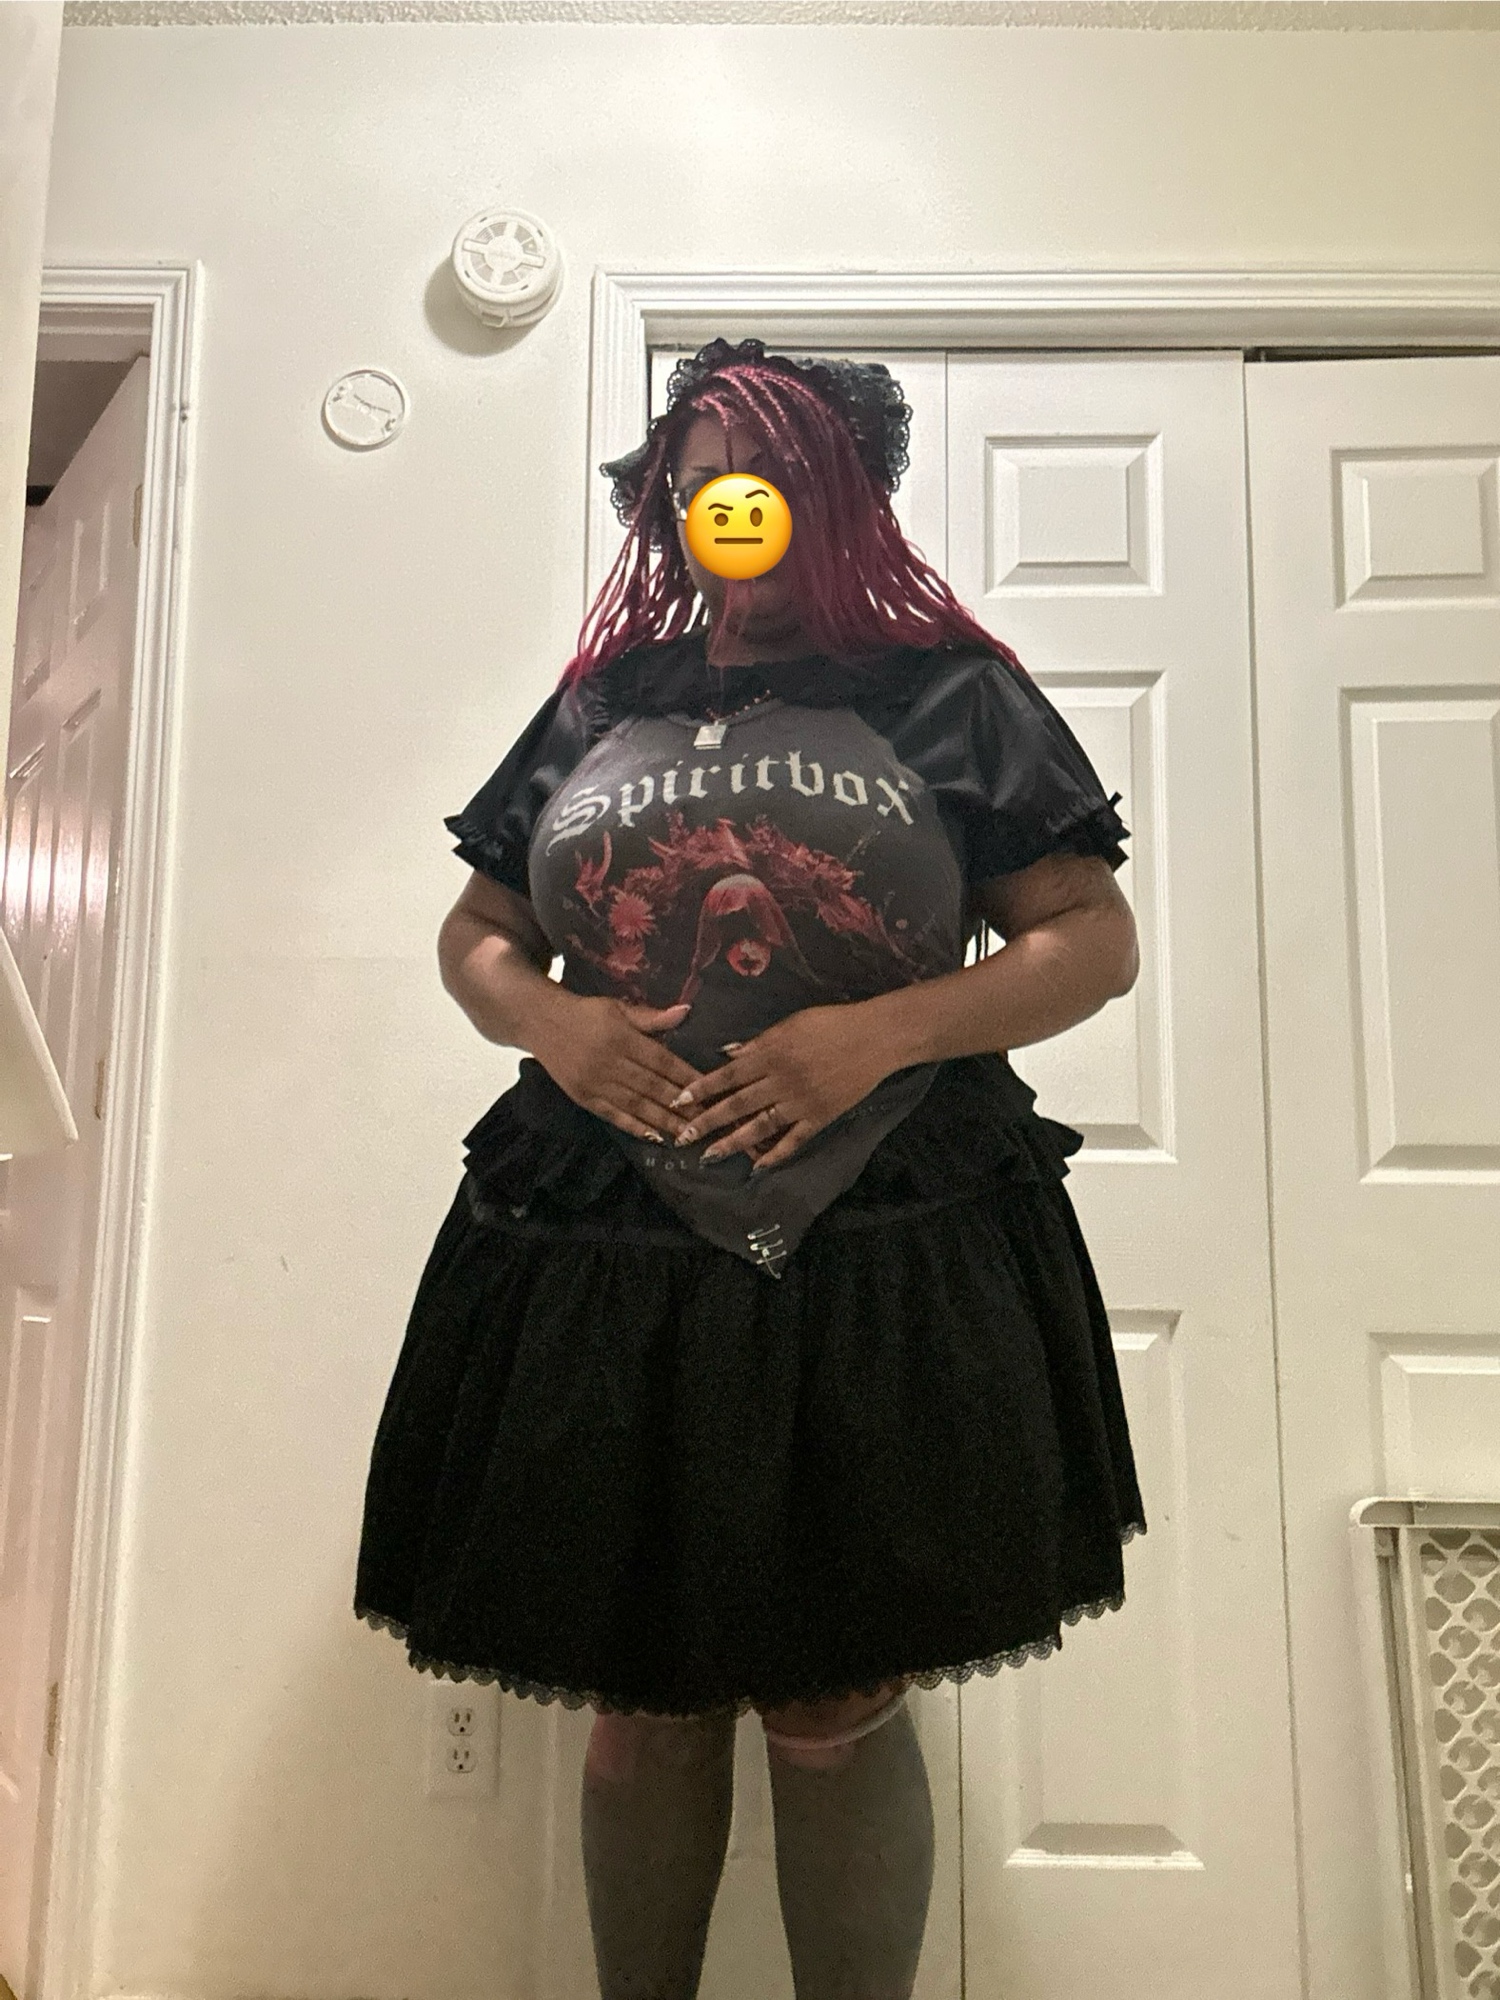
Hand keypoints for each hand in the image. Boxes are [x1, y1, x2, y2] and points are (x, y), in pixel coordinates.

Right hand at [531, 996, 703, 1143]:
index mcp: (622, 1038)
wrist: (539, 1021)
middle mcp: (610, 1062)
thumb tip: (685, 1012)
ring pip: (636, 1105)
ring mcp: (596, 1083)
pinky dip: (634, 1127)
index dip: (687, 1077)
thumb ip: (651, 1016)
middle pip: (653, 1087)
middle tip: (707, 1120)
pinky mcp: (583, 1097)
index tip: (711, 1090)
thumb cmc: (585, 1013)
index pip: (663, 1061)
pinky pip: (613, 1115)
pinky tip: (655, 1137)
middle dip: (682, 1105)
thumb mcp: (617, 1007)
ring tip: (688, 1134)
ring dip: (664, 1121)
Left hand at [668, 1004, 894, 1172]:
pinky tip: (757, 1169)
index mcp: (771, 1053)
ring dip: (732, 1143)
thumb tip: (726, 1054)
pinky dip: (775, 1156)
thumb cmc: (832, 1023)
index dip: (701, 1088)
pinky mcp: (821, 1117)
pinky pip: (794, 1141)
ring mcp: (801, 1103)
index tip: (678, 1100)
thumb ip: (758, 1043)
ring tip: (709, 1157)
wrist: (876, 1038)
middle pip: (737, 1104)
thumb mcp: (791, 1023)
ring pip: (759, 1127)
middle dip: (706, 1122)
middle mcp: (781, 1081)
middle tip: (681, 1137)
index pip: (727, 1075)